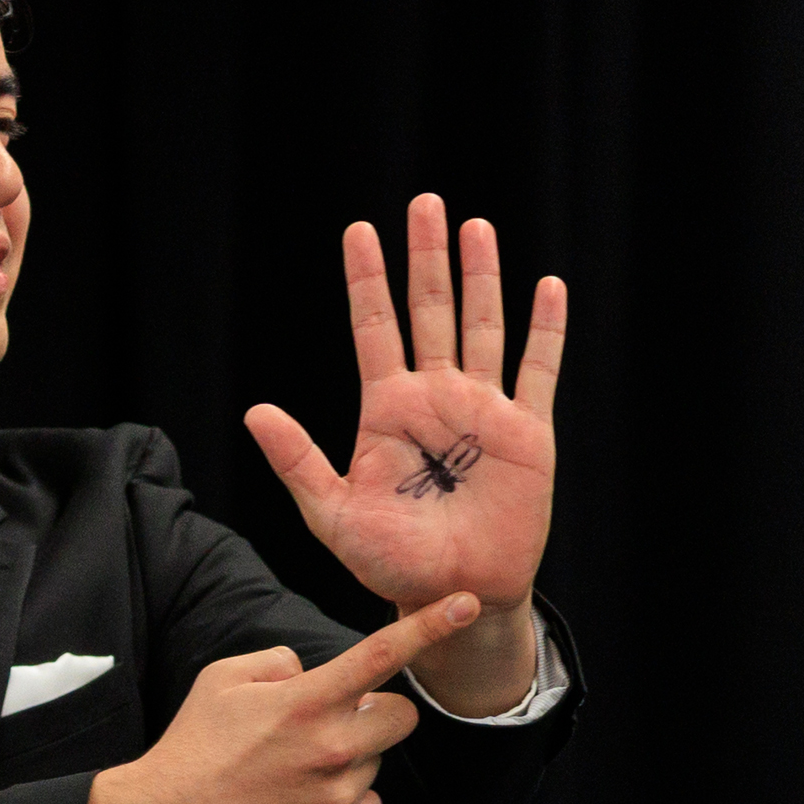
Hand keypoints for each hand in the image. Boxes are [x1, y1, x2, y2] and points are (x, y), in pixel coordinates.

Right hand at [86, 592, 482, 803]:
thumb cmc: (193, 748)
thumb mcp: (221, 680)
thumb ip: (278, 662)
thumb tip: (309, 671)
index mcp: (305, 701)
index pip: (381, 655)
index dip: (429, 626)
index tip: (467, 604)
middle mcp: (331, 747)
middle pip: (401, 717)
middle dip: (375, 715)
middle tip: (331, 724)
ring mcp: (338, 795)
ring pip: (376, 763)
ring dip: (350, 761)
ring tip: (295, 772)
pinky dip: (344, 802)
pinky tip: (300, 802)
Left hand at [245, 194, 565, 716]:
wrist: (450, 600)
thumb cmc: (390, 565)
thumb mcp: (334, 516)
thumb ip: (298, 463)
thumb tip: (255, 412)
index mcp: (387, 412)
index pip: (375, 329)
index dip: (367, 280)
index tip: (358, 231)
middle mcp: (436, 400)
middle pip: (430, 312)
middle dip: (426, 258)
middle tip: (423, 203)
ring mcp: (483, 412)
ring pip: (483, 326)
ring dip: (481, 277)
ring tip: (475, 226)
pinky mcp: (527, 434)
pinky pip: (538, 372)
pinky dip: (545, 331)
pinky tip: (547, 287)